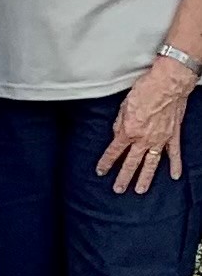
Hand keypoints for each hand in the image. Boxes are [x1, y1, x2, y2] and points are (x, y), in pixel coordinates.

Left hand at [97, 58, 196, 194]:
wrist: (168, 84)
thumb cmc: (144, 91)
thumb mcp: (123, 106)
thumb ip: (119, 123)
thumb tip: (117, 135)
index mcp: (129, 131)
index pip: (114, 151)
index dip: (106, 163)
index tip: (101, 172)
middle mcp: (144, 139)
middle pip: (131, 163)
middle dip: (123, 177)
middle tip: (118, 190)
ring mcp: (160, 139)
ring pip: (151, 163)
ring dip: (145, 178)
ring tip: (140, 190)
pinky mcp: (173, 136)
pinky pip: (174, 154)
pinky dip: (174, 165)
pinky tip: (174, 176)